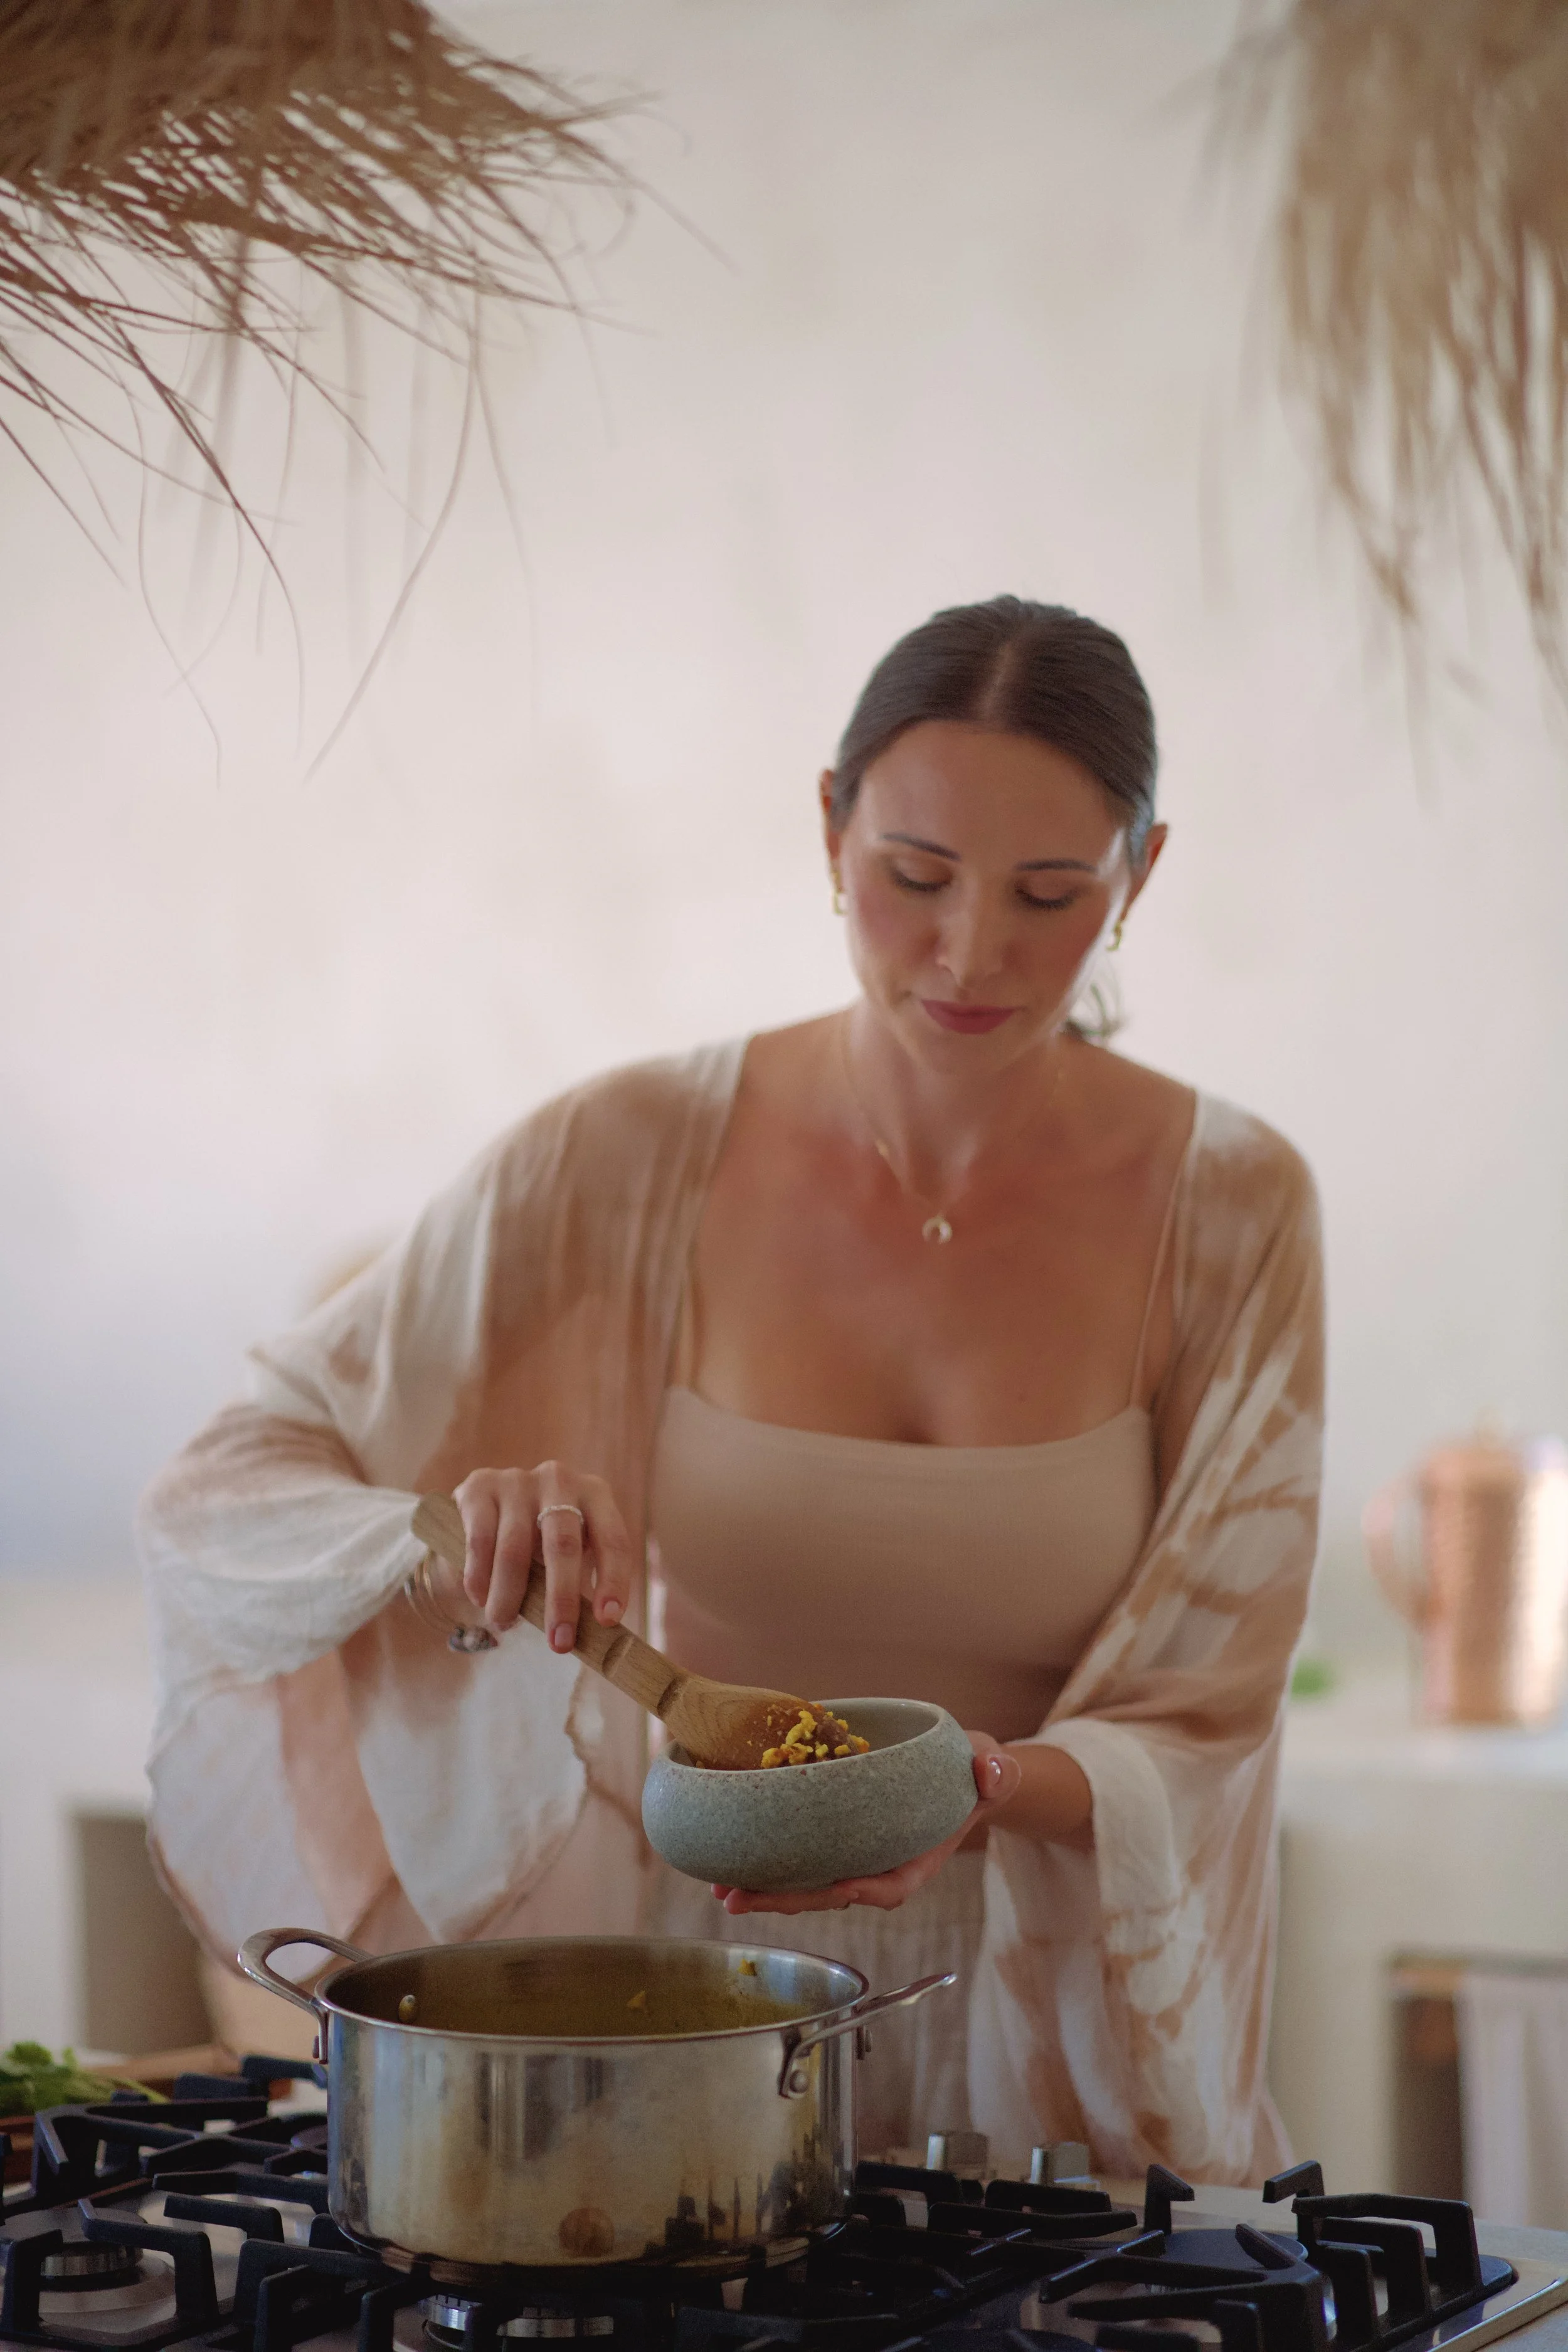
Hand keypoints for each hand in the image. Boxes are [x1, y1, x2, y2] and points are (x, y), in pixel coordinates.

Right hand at [448, 1463, 634, 1649]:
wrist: (486, 1508)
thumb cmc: (538, 1541)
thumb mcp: (566, 1555)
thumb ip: (578, 1584)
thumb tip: (592, 1636)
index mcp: (595, 1495)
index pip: (613, 1540)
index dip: (613, 1581)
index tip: (607, 1621)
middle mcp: (560, 1480)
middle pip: (563, 1546)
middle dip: (562, 1600)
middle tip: (559, 1643)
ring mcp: (518, 1480)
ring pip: (515, 1549)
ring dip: (510, 1596)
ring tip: (504, 1624)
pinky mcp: (480, 1485)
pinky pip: (480, 1541)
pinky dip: (480, 1578)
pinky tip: (480, 1599)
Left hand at [711, 1732, 1022, 1914]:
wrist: (956, 1772)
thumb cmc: (973, 1773)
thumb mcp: (992, 1768)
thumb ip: (995, 1772)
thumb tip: (989, 1772)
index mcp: (915, 1861)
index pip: (888, 1886)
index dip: (862, 1890)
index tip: (840, 1886)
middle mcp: (877, 1867)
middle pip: (830, 1892)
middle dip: (784, 1900)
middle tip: (736, 1898)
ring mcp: (852, 1856)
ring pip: (806, 1882)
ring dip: (763, 1888)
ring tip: (719, 1889)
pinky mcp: (832, 1838)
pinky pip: (798, 1856)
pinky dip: (765, 1859)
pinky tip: (729, 1858)